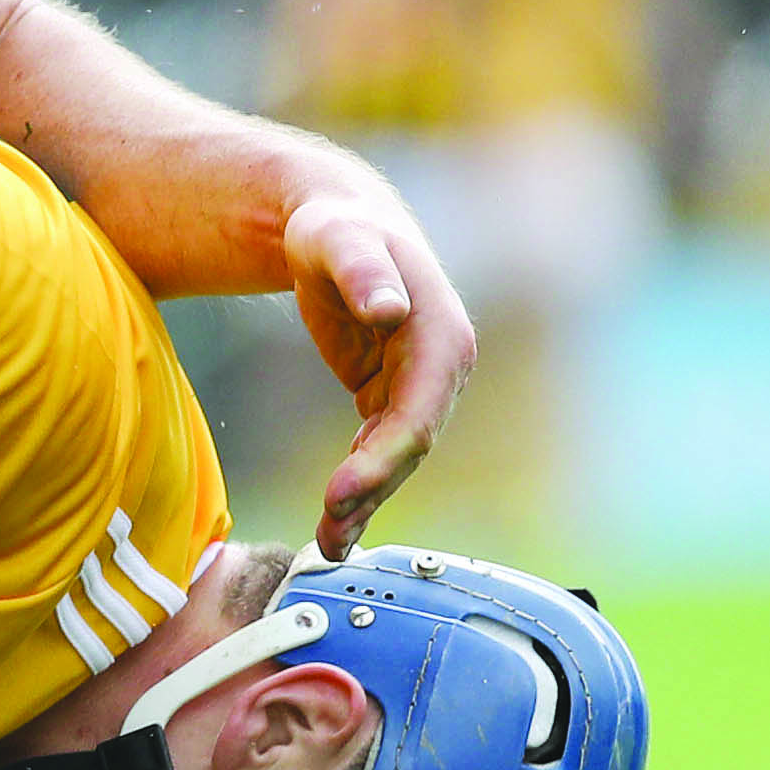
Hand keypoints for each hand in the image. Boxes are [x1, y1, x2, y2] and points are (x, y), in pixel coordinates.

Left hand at [280, 174, 474, 558]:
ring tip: (328, 545)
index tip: (340, 492)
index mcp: (440, 334)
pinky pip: (379, 449)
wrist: (335, 224)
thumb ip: (362, 270)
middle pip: (409, 444)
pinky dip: (359, 485)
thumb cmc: (335, 226)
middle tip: (328, 533)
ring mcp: (420, 383)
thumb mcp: (338, 239)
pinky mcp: (392, 394)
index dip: (383, 457)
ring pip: (396, 456)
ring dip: (366, 501)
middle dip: (371, 491)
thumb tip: (389, 308)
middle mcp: (441, 365)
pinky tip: (334, 523)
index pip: (418, 412)